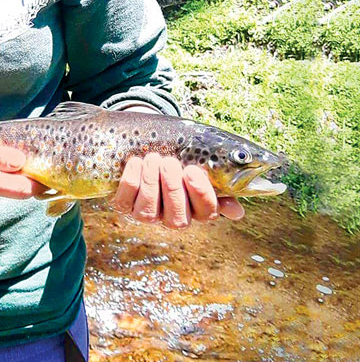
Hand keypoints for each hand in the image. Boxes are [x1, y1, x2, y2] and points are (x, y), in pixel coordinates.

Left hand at [110, 153, 244, 228]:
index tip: (192, 170)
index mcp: (198, 208)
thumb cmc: (181, 157)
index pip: (207, 212)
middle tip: (170, 162)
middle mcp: (173, 217)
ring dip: (150, 182)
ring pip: (148, 211)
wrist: (151, 143)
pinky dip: (130, 180)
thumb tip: (237, 213)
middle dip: (172, 188)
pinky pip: (124, 201)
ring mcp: (147, 214)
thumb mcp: (202, 165)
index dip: (200, 194)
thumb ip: (221, 185)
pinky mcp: (124, 206)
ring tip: (153, 158)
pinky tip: (136, 162)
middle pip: (177, 218)